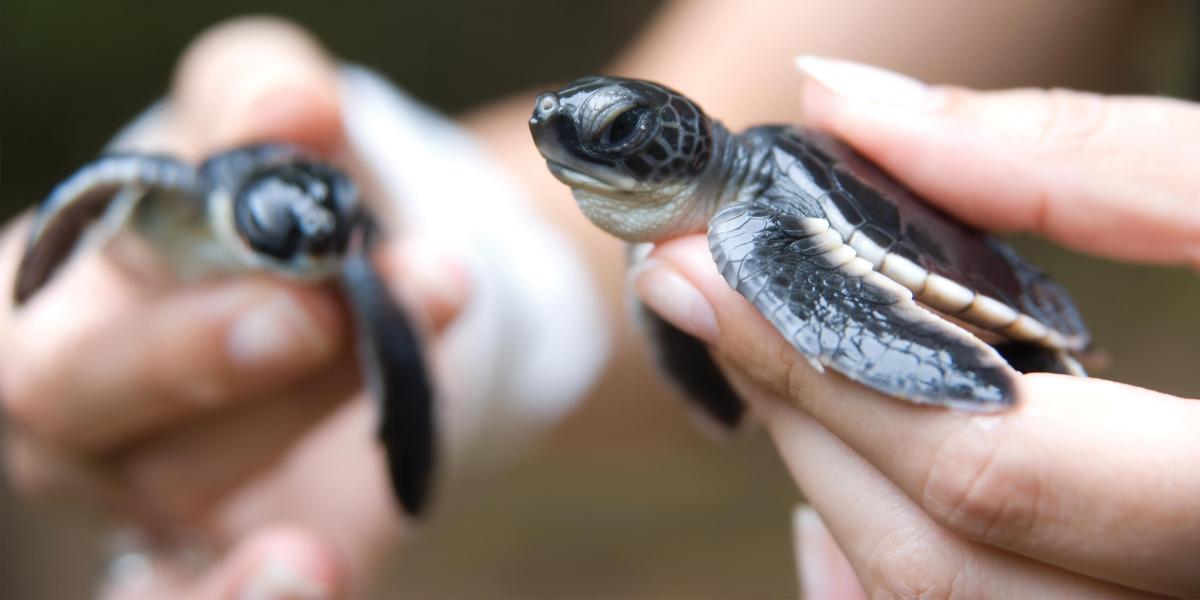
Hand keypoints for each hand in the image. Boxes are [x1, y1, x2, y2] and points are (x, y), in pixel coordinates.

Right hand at [0, 19, 467, 598]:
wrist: (361, 284)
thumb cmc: (285, 196)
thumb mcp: (273, 123)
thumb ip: (265, 95)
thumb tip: (294, 108)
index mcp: (50, 293)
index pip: (54, 317)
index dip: (162, 311)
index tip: (296, 264)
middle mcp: (81, 411)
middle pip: (94, 411)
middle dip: (212, 361)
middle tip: (334, 309)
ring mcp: (150, 497)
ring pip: (186, 494)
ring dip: (307, 426)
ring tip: (406, 377)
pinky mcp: (231, 554)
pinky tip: (313, 570)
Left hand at [634, 57, 1199, 597]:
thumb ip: (1086, 157)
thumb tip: (853, 105)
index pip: (995, 461)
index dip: (816, 356)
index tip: (703, 264)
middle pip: (951, 565)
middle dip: (805, 422)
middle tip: (723, 304)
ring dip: (837, 503)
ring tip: (790, 378)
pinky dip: (891, 579)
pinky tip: (862, 498)